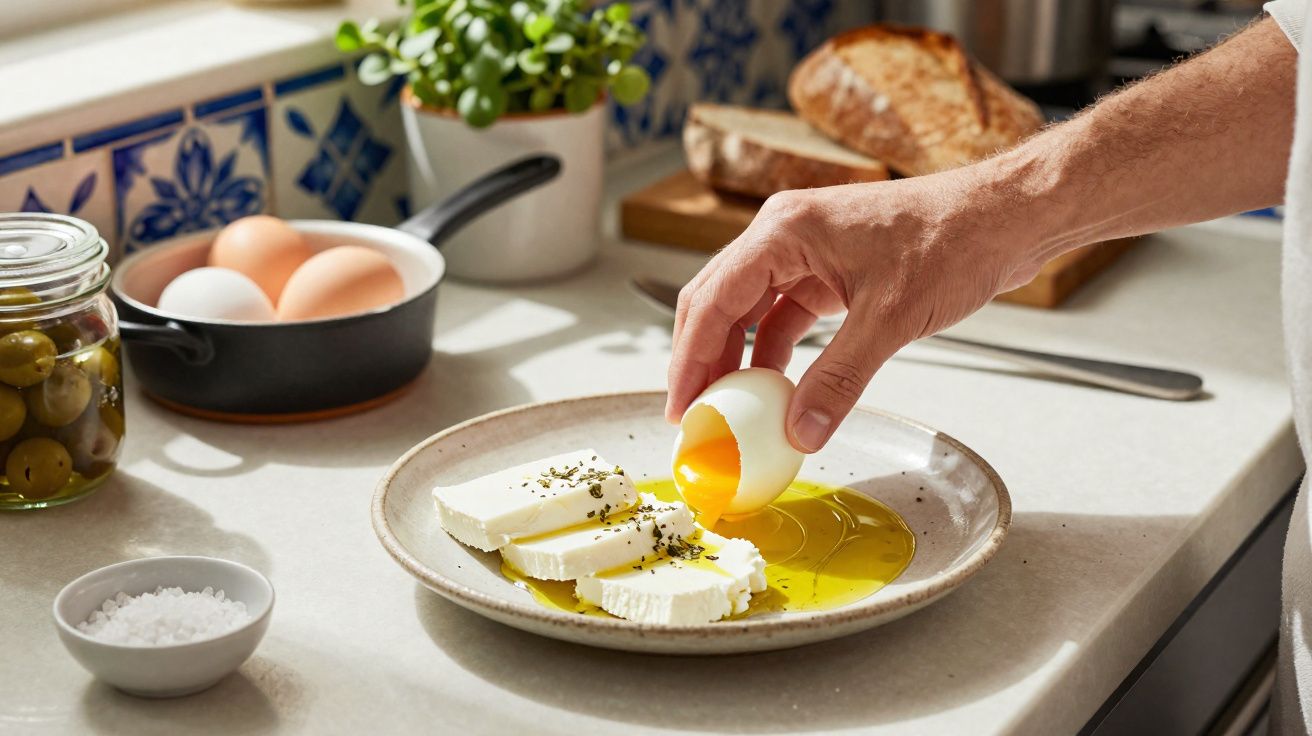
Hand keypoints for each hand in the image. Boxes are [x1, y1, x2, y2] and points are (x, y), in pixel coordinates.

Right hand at [665, 164, 1051, 451]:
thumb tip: (799, 433)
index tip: (680, 406)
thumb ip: (839, 380)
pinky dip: (773, 353)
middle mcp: (783, 235)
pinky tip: (774, 390)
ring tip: (726, 410)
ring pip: (747, 310)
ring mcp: (805, 251)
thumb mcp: (891, 318)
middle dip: (700, 359)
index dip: (689, 359)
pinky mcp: (829, 270)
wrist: (1006, 218)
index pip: (712, 300)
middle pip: (716, 302)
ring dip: (735, 359)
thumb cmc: (954, 242)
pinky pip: (783, 315)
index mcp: (783, 230)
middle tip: (692, 415)